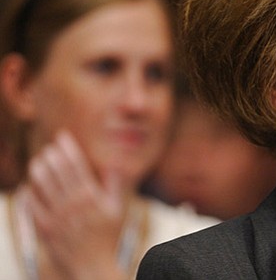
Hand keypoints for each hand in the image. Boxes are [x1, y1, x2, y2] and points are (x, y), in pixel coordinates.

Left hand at [26, 130, 127, 279]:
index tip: (63, 136)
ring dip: (38, 169)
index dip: (68, 148)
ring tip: (38, 161)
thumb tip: (115, 163)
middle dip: (52, 155)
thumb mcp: (117, 209)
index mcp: (91, 196)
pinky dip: (30, 192)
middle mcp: (73, 204)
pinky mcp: (45, 228)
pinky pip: (32, 205)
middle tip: (49, 147)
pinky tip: (30, 185)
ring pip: (42, 185)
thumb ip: (115, 185)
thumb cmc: (107, 236)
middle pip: (57, 171)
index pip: (76, 165)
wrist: (93, 265)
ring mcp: (57, 216)